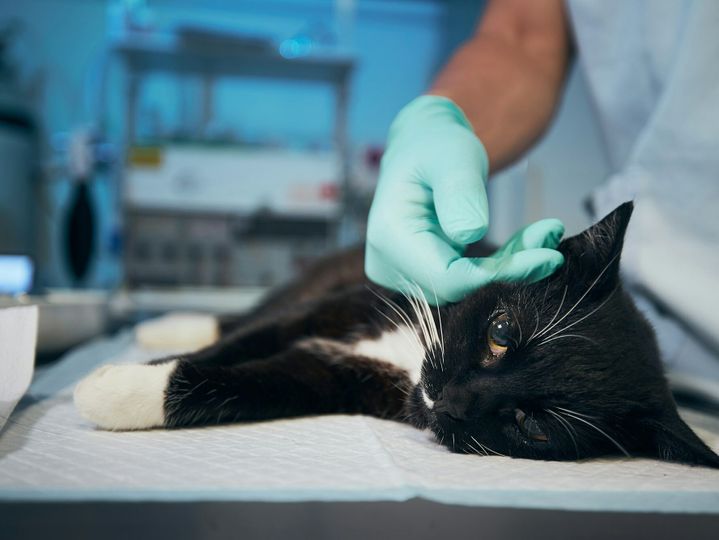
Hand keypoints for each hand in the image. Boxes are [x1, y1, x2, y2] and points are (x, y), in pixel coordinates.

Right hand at [365, 95, 564, 303]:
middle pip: (456, 287)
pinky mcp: (422, 274)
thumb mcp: (452, 155)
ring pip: (466, 287)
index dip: (497, 276)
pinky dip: (501, 263)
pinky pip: (466, 279)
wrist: (424, 148)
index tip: (547, 256)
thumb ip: (459, 192)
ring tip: (545, 233)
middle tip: (552, 237)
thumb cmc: (436, 144)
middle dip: (509, 270)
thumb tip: (469, 234)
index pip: (446, 278)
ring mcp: (402, 273)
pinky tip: (530, 241)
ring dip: (510, 266)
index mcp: (389, 236)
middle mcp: (388, 264)